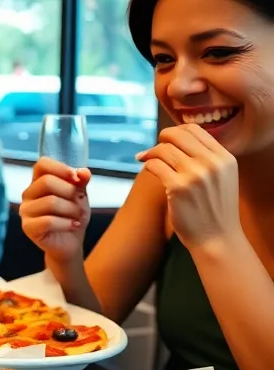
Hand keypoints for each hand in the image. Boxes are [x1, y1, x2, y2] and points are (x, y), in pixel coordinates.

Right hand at [20, 157, 91, 261]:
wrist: (70, 244)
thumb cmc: (72, 216)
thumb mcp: (80, 196)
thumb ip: (81, 182)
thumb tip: (83, 172)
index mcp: (38, 182)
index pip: (42, 164)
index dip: (61, 168)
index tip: (76, 179)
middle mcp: (28, 194)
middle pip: (47, 182)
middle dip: (70, 192)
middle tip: (80, 202)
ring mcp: (25, 211)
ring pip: (50, 202)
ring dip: (72, 209)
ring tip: (79, 217)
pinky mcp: (28, 228)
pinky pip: (48, 221)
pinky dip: (66, 223)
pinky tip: (73, 226)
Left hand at [136, 124, 240, 248]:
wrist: (217, 239)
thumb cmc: (215, 209)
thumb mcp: (223, 177)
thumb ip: (209, 158)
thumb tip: (180, 138)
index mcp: (225, 158)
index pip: (195, 130)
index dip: (176, 131)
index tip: (166, 139)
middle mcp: (212, 163)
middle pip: (177, 135)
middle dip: (161, 139)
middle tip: (152, 148)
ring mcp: (195, 174)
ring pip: (163, 149)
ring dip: (150, 153)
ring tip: (144, 158)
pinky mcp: (178, 187)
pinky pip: (154, 165)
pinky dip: (148, 165)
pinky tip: (147, 169)